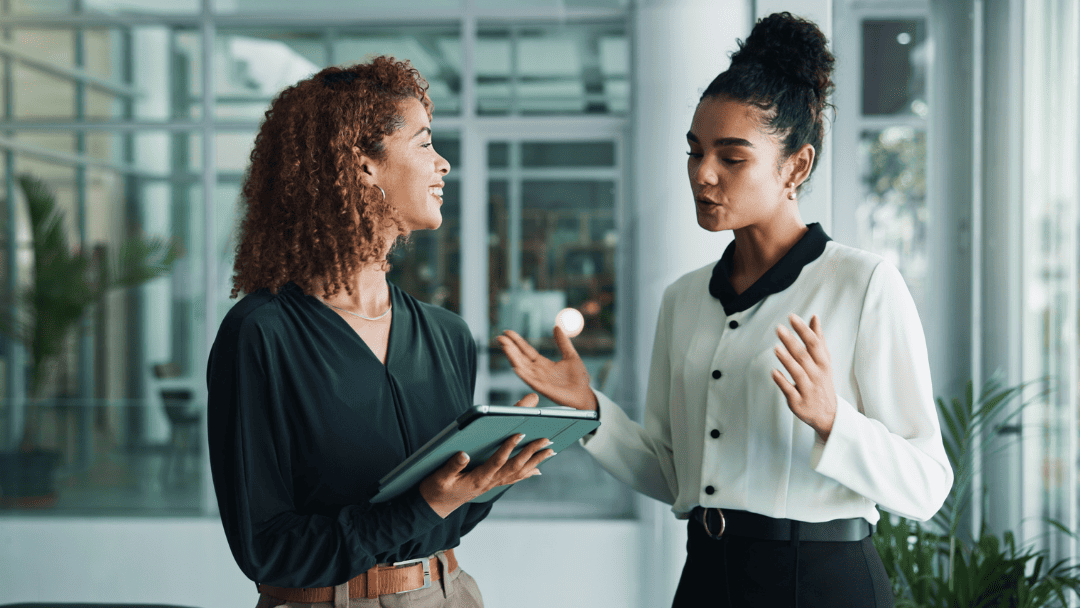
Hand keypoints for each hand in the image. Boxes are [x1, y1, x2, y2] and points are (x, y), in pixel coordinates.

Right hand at [419, 395, 552, 517]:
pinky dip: (527, 473)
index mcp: (477, 479)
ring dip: (535, 461)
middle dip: (532, 452)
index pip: (497, 461)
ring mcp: (492, 484)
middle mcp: (489, 483)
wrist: (435, 507)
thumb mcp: (439, 477)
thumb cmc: (436, 490)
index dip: (509, 447)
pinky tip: (537, 469)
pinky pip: (513, 478)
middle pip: (515, 466)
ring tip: (550, 451)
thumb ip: (451, 466)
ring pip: (518, 472)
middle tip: (547, 440)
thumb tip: (463, 453)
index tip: (520, 434)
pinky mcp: (491, 485)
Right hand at [496, 326, 598, 410]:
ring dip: (513, 357)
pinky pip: (531, 381)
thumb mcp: (571, 355)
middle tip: (500, 337)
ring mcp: (539, 380)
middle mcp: (538, 372)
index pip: (526, 350)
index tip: (508, 332)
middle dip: (510, 347)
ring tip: (505, 347)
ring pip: (522, 367)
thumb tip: (556, 327)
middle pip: (520, 357)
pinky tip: (516, 367)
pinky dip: (523, 374)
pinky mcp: (544, 389)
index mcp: (543, 364)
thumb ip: (563, 342)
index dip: (517, 341)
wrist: (585, 394)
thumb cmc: (578, 378)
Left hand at [771, 313, 836, 440]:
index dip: (803, 330)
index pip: (814, 343)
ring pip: (797, 372)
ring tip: (776, 348)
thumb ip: (818, 339)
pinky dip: (782, 381)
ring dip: (787, 360)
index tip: (792, 317)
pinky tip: (774, 372)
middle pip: (804, 356)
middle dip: (792, 342)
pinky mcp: (798, 401)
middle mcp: (816, 375)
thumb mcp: (824, 360)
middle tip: (779, 328)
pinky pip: (790, 390)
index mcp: (823, 363)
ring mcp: (807, 389)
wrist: (828, 414)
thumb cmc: (822, 382)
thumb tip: (814, 317)